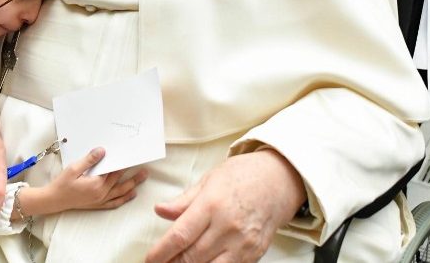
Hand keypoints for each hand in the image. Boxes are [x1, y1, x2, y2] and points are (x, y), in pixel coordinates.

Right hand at [25, 148, 146, 215]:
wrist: (54, 200)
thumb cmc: (62, 184)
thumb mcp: (74, 168)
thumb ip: (89, 160)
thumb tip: (102, 151)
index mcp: (96, 184)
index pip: (114, 172)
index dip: (123, 164)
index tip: (132, 158)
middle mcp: (101, 194)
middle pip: (120, 183)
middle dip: (133, 176)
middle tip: (145, 171)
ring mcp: (100, 200)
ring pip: (120, 193)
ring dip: (132, 186)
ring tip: (141, 181)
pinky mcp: (97, 205)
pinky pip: (114, 203)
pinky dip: (123, 199)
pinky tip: (130, 195)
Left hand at [145, 149, 305, 262]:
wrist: (279, 181)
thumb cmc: (242, 176)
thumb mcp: (208, 180)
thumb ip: (183, 201)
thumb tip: (160, 210)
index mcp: (212, 205)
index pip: (180, 236)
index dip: (161, 252)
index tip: (150, 258)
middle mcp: (228, 227)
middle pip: (192, 257)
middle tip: (161, 262)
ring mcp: (243, 243)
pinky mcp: (254, 254)